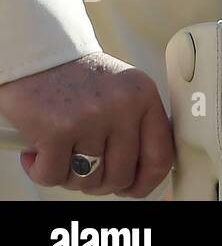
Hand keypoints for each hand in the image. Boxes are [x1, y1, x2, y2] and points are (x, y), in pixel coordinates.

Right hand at [0, 52, 173, 196]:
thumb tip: (142, 175)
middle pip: (120, 175)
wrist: (39, 56)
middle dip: (99, 183)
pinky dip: (40, 171)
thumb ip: (135, 126)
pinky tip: (36, 153)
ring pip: (87, 180)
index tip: (131, 190)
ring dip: (69, 177)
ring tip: (60, 155)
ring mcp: (92, 117)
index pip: (160, 156)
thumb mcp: (122, 93)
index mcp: (145, 97)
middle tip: (82, 169)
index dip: (145, 183)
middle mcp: (124, 106)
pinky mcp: (58, 128)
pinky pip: (53, 176)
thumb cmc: (78, 79)